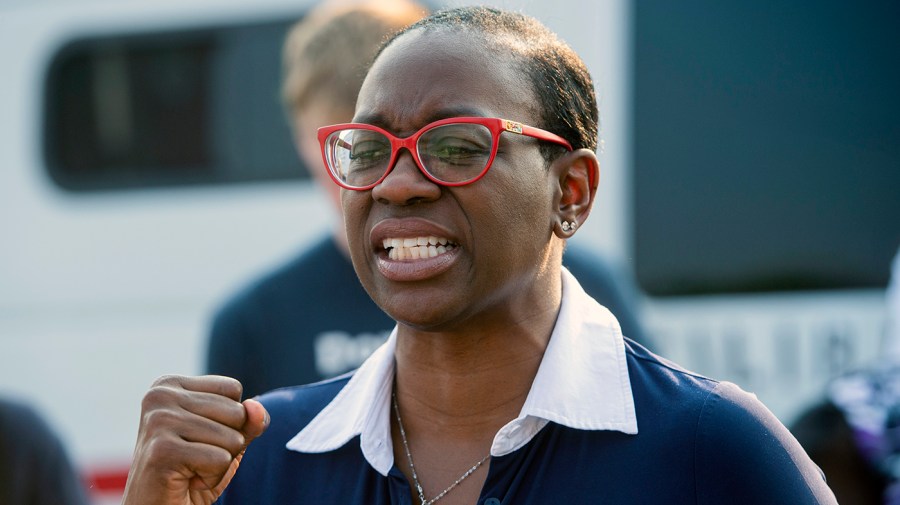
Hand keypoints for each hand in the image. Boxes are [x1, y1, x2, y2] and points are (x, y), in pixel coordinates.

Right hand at [122, 375, 268, 504]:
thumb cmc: (192, 472)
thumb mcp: (226, 440)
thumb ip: (247, 420)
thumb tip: (257, 408)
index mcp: (170, 385)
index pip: (232, 389)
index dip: (229, 420)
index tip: (199, 439)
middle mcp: (159, 396)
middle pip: (236, 412)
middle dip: (227, 443)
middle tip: (195, 458)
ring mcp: (158, 422)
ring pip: (232, 438)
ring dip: (219, 464)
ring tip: (190, 470)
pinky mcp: (162, 450)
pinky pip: (220, 460)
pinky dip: (211, 478)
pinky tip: (186, 481)